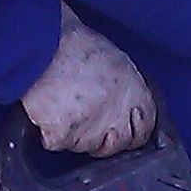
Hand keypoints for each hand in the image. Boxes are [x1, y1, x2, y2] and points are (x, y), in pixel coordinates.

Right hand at [22, 2, 155, 158]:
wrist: (45, 45)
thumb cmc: (75, 44)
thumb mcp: (114, 58)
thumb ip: (123, 83)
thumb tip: (120, 92)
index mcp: (134, 94)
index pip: (144, 128)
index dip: (132, 130)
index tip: (121, 128)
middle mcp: (116, 116)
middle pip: (115, 145)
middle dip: (102, 137)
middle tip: (84, 117)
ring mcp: (91, 132)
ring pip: (84, 146)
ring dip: (73, 133)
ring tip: (62, 105)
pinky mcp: (62, 137)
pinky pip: (54, 142)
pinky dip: (47, 131)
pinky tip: (46, 109)